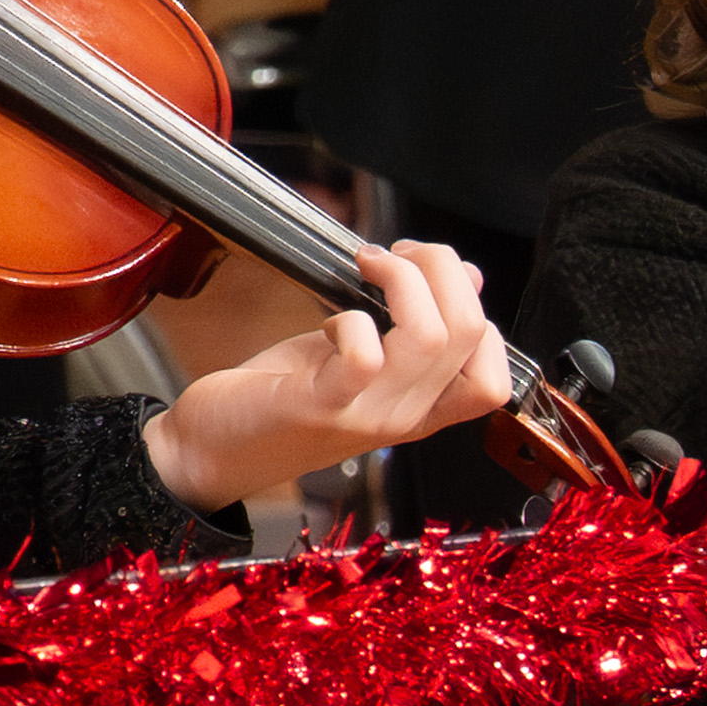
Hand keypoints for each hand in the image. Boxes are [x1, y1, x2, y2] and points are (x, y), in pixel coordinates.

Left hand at [147, 238, 511, 507]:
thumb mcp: (360, 363)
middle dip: (440, 267)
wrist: (211, 451)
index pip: (495, 378)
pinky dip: (350, 318)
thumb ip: (409, 328)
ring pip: (430, 335)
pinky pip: (365, 353)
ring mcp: (366, 414)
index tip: (433, 283)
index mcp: (421, 409)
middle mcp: (404, 417)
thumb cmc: (281, 402)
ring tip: (368, 265)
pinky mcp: (320, 405)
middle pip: (470, 332)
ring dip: (402, 280)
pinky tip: (329, 319)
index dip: (479, 314)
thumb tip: (467, 276)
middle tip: (396, 254)